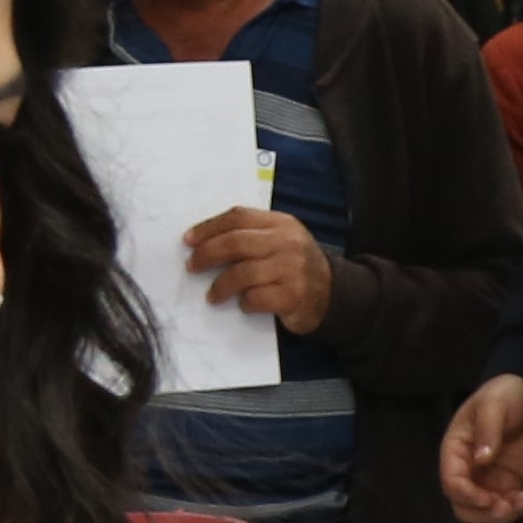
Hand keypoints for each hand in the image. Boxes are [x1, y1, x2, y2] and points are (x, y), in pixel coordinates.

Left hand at [186, 205, 333, 333]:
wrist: (334, 296)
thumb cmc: (296, 268)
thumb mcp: (282, 242)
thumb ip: (253, 236)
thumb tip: (204, 243)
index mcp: (282, 223)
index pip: (238, 217)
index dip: (209, 227)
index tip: (188, 240)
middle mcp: (288, 242)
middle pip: (235, 242)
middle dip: (207, 255)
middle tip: (192, 267)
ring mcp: (292, 269)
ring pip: (242, 273)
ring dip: (221, 286)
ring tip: (213, 295)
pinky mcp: (293, 296)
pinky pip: (255, 298)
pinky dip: (244, 303)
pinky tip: (244, 305)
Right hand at [443, 375, 522, 522]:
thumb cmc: (505, 394)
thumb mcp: (494, 405)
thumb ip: (488, 431)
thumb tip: (481, 460)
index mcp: (456, 451)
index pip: (452, 482)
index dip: (467, 496)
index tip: (489, 499)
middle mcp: (468, 470)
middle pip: (464, 506)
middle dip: (485, 513)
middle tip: (509, 507)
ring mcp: (489, 479)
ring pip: (487, 512)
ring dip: (506, 514)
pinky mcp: (509, 483)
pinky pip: (510, 505)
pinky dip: (522, 508)